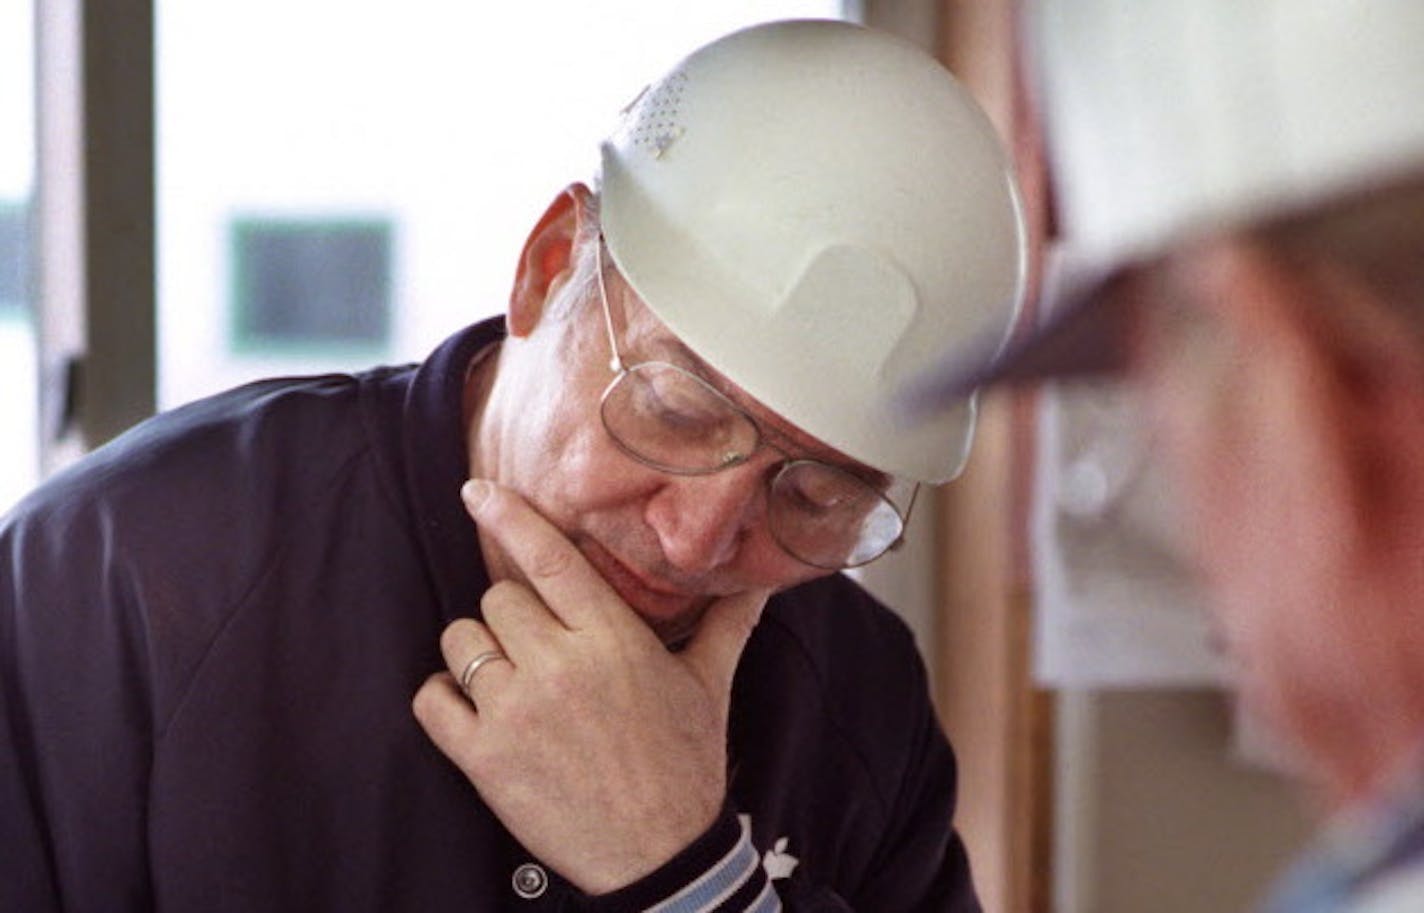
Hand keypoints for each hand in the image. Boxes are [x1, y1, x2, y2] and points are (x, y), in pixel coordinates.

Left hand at [412, 480, 768, 894]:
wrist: (661, 856)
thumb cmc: (685, 766)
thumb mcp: (710, 686)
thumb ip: (728, 623)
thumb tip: (766, 581)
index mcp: (614, 640)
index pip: (549, 558)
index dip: (509, 516)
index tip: (477, 490)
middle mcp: (560, 666)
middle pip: (498, 597)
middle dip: (513, 616)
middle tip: (540, 648)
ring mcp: (516, 711)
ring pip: (461, 640)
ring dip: (477, 653)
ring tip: (510, 679)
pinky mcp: (483, 757)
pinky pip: (432, 699)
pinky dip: (444, 698)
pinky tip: (476, 709)